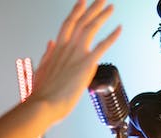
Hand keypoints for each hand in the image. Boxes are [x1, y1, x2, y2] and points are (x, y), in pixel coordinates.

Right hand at [27, 0, 120, 123]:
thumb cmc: (42, 93)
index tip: (82, 2)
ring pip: (90, 28)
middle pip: (80, 21)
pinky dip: (111, 36)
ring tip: (110, 7)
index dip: (76, 12)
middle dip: (91, 8)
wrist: (42, 105)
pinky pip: (102, 47)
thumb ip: (47, 55)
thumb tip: (50, 43)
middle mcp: (66, 47)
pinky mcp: (86, 65)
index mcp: (56, 49)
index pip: (68, 24)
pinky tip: (119, 29)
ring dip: (101, 16)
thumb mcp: (42, 69)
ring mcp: (76, 55)